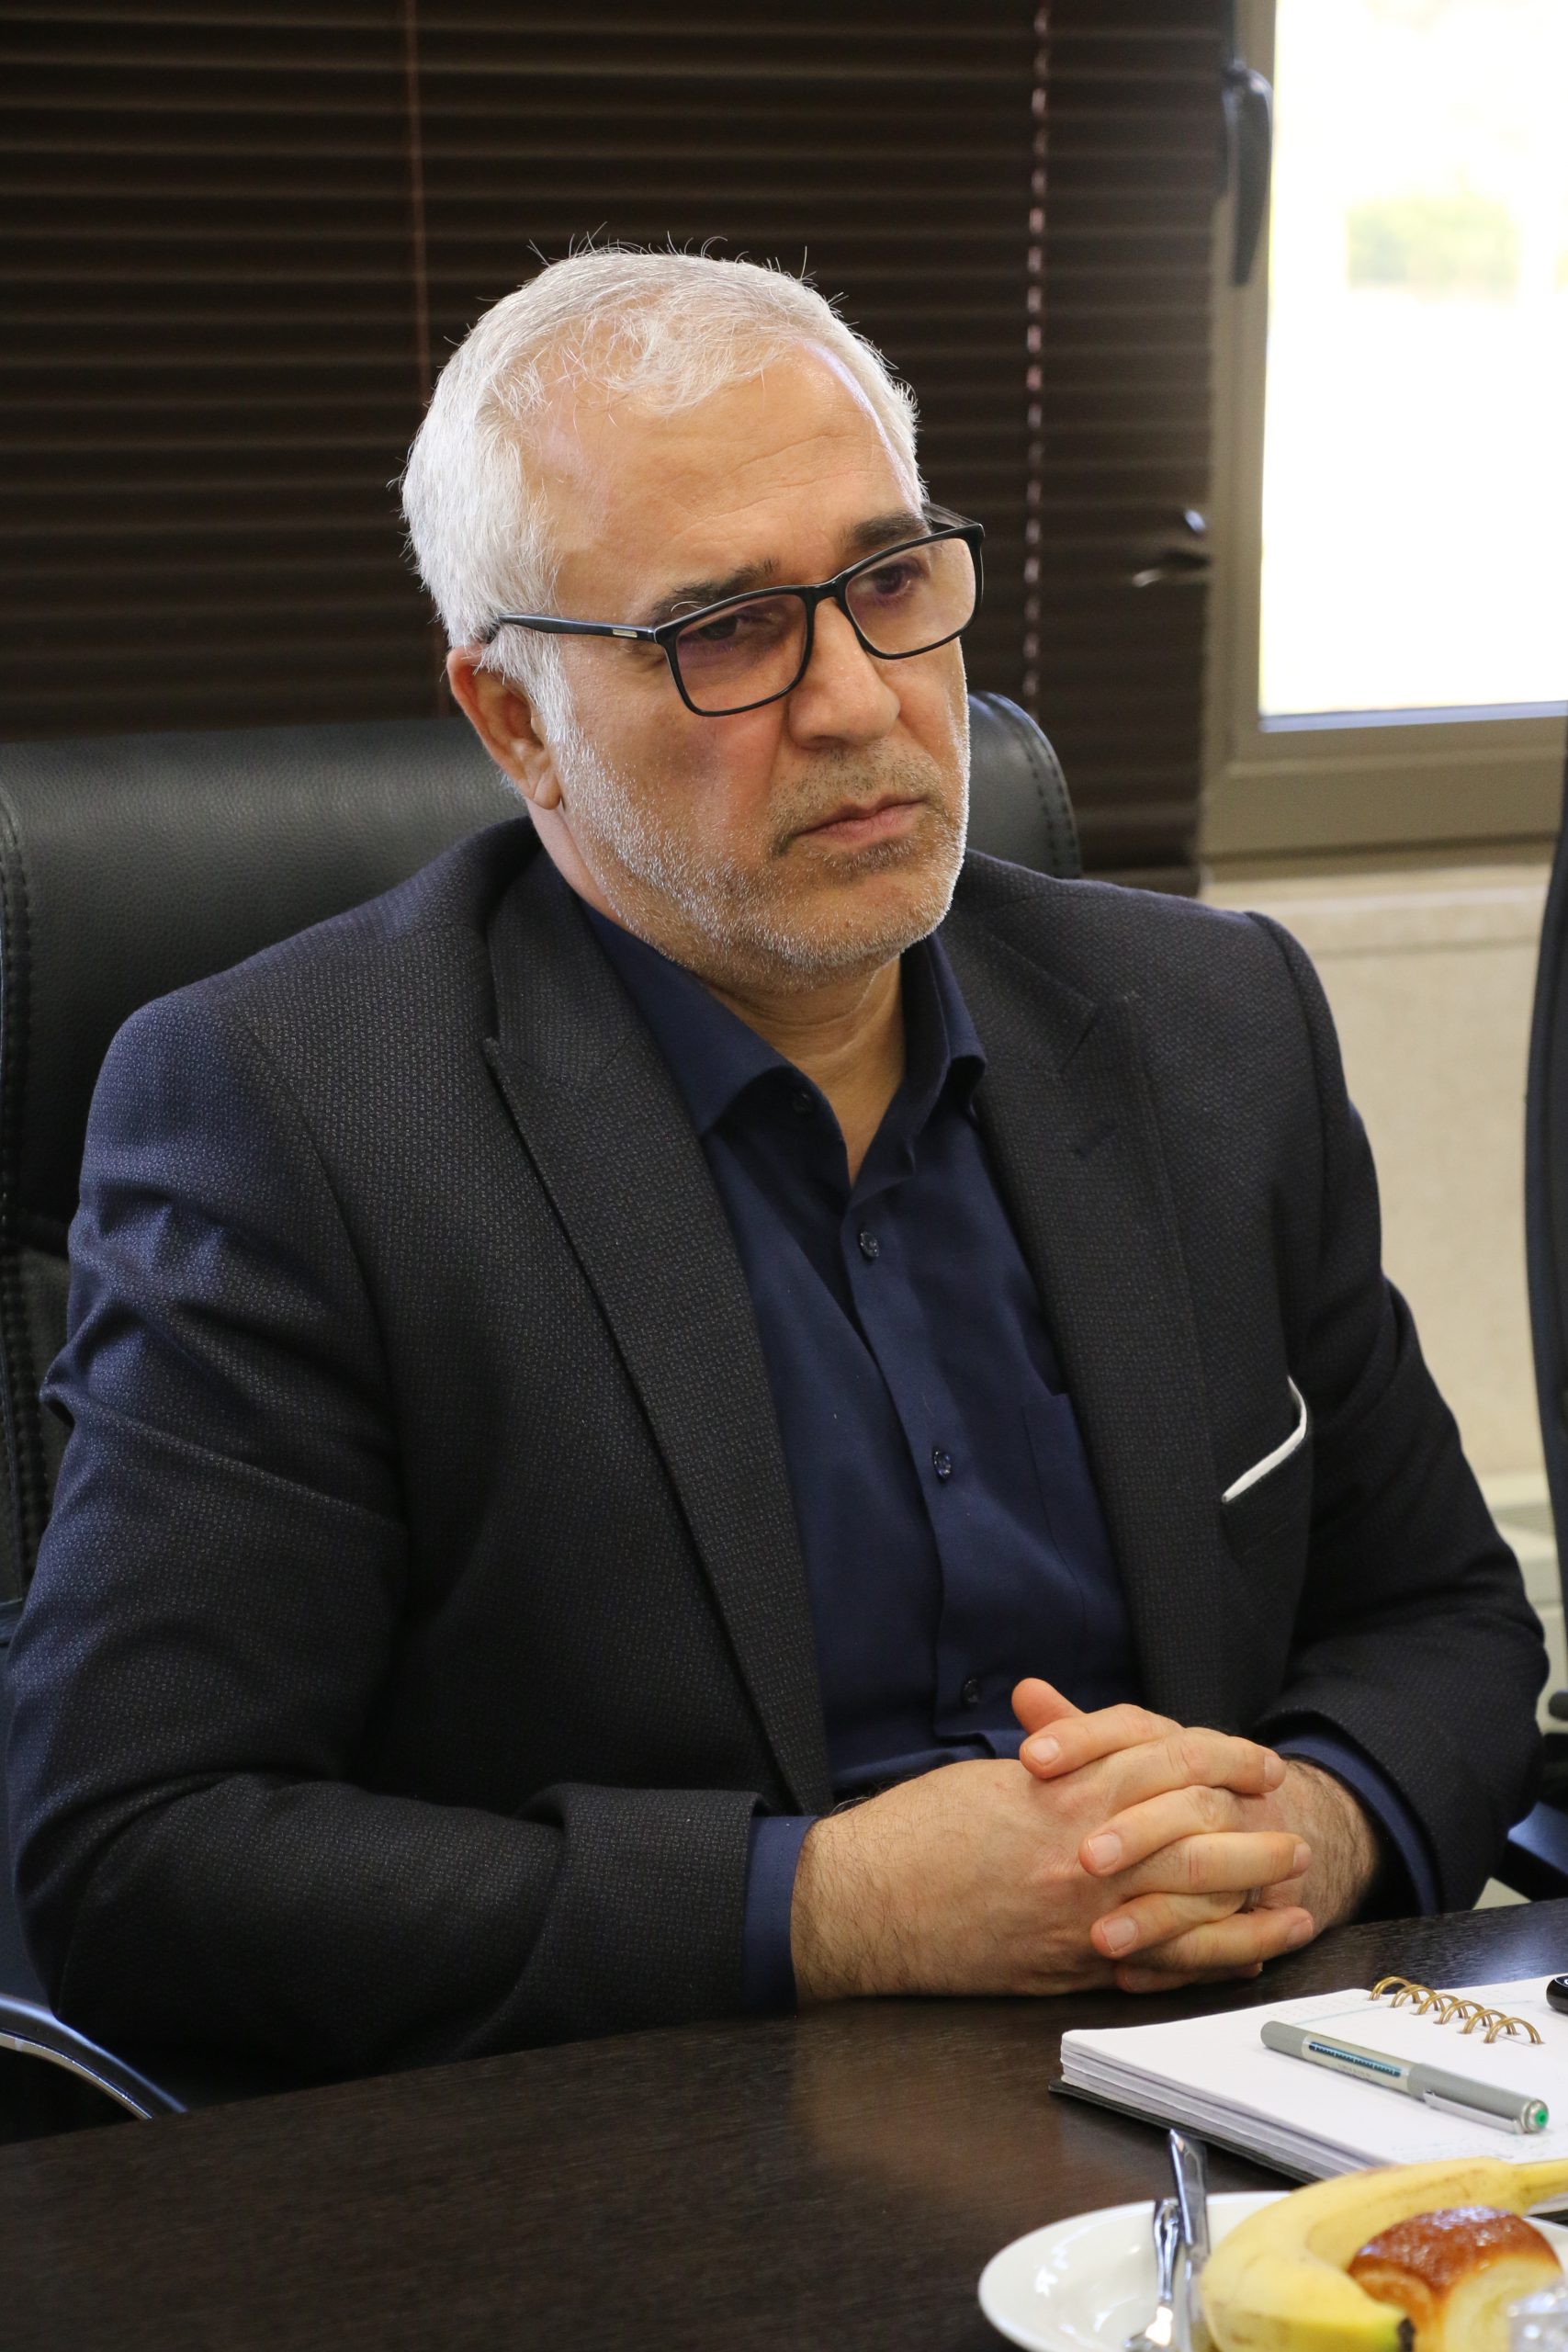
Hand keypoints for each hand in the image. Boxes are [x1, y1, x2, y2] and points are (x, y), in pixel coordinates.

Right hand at [788, 1733, 1312, 2003]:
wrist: (861, 1903)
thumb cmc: (915, 1832)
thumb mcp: (993, 1780)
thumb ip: (1058, 1768)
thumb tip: (1108, 1760)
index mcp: (1065, 1792)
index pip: (1171, 1761)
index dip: (1225, 1758)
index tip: (1258, 1763)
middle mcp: (1083, 1854)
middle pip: (1199, 1833)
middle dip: (1254, 1833)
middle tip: (1293, 1832)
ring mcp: (1081, 1916)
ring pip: (1193, 1904)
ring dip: (1251, 1898)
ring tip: (1296, 1896)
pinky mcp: (1070, 1967)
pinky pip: (1162, 1965)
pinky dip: (1212, 1957)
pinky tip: (1248, 1953)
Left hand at [1014, 1685, 1380, 1990]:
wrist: (1269, 1823)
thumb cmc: (1169, 1788)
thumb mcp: (1125, 1755)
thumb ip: (1073, 1729)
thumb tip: (1025, 1691)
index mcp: (1179, 1746)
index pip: (1134, 1727)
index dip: (1081, 1738)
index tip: (1031, 1759)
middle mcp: (1217, 1791)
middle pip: (1184, 1804)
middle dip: (1135, 1833)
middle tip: (1082, 1858)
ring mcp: (1247, 1849)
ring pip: (1208, 1878)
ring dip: (1155, 1914)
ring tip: (1102, 1939)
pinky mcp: (1256, 1908)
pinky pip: (1223, 1941)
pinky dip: (1177, 1962)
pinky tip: (1127, 1978)